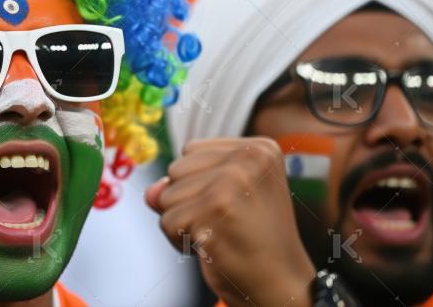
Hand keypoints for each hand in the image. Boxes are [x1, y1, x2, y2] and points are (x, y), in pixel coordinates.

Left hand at [146, 137, 315, 306]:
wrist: (281, 283)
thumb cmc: (251, 239)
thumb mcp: (222, 197)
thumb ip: (183, 183)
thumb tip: (151, 192)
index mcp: (258, 148)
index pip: (190, 150)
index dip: (197, 182)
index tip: (229, 204)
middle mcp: (249, 158)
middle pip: (175, 169)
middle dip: (187, 201)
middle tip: (223, 222)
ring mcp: (233, 181)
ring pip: (166, 196)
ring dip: (183, 222)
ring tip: (218, 234)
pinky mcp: (216, 209)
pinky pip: (168, 222)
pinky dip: (180, 241)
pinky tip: (211, 247)